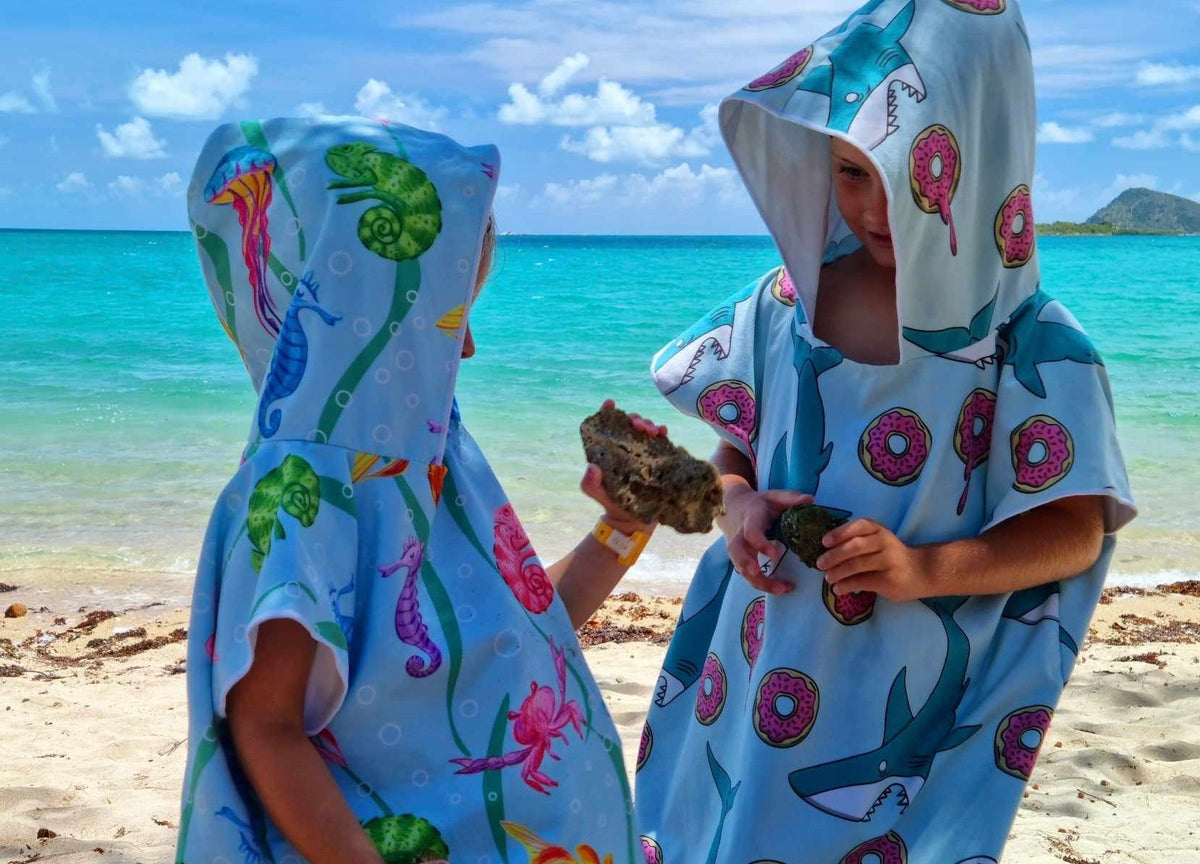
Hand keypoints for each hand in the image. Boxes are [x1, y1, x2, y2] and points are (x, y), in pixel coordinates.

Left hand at [579, 400, 666, 534]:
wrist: (632, 519)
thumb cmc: (610, 503)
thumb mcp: (595, 493)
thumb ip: (590, 482)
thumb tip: (591, 467)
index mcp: (608, 451)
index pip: (607, 427)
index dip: (607, 412)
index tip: (610, 403)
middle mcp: (625, 448)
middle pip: (629, 424)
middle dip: (635, 418)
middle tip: (639, 425)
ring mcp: (641, 452)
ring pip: (645, 429)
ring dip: (649, 424)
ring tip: (651, 431)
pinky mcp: (655, 458)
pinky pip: (660, 441)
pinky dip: (661, 432)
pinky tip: (663, 432)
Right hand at [720, 486, 811, 594]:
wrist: (734, 507)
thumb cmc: (759, 504)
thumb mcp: (773, 497)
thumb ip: (790, 498)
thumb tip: (810, 500)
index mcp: (750, 519)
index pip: (751, 533)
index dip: (761, 544)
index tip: (775, 555)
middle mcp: (740, 536)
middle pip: (738, 555)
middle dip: (748, 567)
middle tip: (762, 577)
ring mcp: (737, 550)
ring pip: (741, 569)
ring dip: (758, 582)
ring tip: (781, 590)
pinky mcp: (740, 559)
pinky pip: (747, 575)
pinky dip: (761, 584)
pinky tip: (780, 589)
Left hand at [817, 519, 929, 602]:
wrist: (921, 571)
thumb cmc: (890, 555)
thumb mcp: (878, 540)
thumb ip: (858, 540)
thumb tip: (826, 550)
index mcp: (879, 530)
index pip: (858, 526)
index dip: (839, 533)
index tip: (824, 542)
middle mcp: (884, 542)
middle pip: (855, 546)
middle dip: (834, 555)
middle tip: (820, 564)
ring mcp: (888, 561)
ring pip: (857, 565)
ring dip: (837, 572)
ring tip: (828, 579)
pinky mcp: (889, 580)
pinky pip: (862, 581)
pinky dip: (846, 585)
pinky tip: (838, 589)